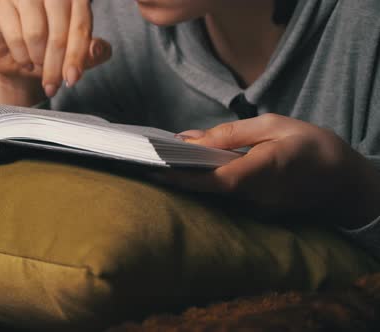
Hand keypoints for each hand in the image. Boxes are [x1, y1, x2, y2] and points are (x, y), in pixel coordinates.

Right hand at [0, 0, 111, 104]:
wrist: (19, 60)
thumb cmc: (51, 53)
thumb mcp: (76, 56)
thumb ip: (93, 52)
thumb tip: (97, 50)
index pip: (81, 27)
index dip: (77, 56)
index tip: (72, 79)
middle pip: (59, 33)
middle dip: (56, 65)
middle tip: (52, 86)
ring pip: (36, 35)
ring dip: (38, 59)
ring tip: (38, 64)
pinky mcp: (3, 6)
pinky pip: (15, 37)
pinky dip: (21, 57)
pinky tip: (24, 60)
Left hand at [163, 114, 379, 227]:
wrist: (344, 183)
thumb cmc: (312, 146)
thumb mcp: (274, 125)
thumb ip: (232, 133)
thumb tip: (191, 138)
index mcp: (264, 169)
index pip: (216, 179)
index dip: (184, 176)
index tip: (156, 168)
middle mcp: (257, 196)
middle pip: (207, 190)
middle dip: (176, 177)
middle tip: (147, 162)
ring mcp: (256, 208)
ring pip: (212, 195)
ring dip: (187, 179)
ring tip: (161, 161)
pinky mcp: (256, 212)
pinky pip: (223, 197)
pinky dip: (204, 183)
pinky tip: (190, 168)